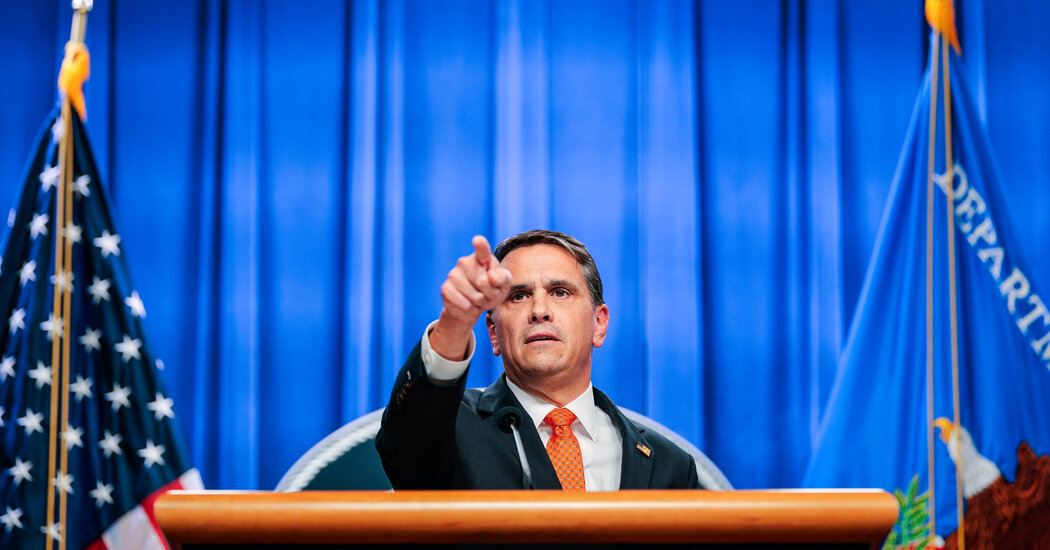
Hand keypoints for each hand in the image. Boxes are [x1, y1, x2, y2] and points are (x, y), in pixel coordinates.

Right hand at [429, 236, 512, 359]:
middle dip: (490, 293)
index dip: (480, 245)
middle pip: (484, 282)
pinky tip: (468, 304)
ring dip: (480, 302)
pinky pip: (465, 304)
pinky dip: (470, 309)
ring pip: (475, 296)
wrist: (472, 307)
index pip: (482, 250)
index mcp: (482, 258)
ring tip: (478, 298)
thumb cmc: (491, 291)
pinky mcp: (446, 289)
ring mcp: (453, 275)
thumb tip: (492, 277)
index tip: (478, 240)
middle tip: (488, 293)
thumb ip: (503, 278)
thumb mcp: (503, 285)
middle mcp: (465, 262)